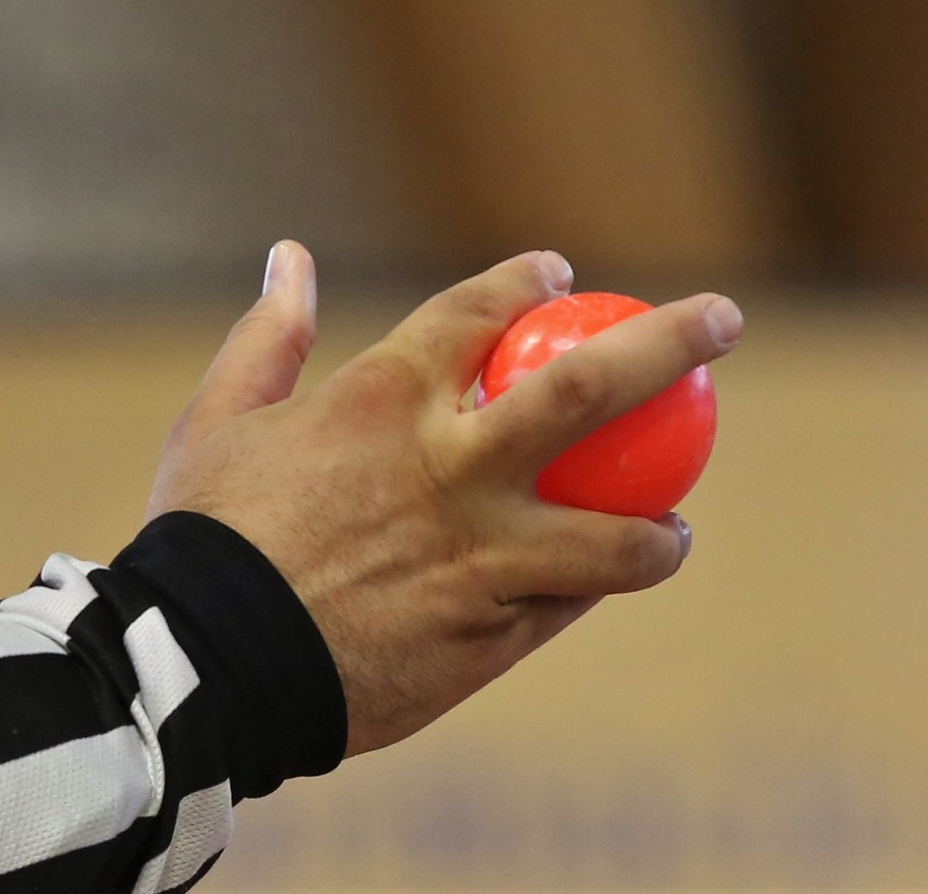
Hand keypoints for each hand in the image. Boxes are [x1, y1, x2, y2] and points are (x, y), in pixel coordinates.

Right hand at [146, 240, 742, 755]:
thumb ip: (269, 335)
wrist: (203, 670)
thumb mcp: (220, 420)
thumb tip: (289, 256)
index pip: (483, 313)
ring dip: (661, 528)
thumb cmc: (207, 539)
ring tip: (677, 528)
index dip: (530, 282)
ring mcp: (483, 555)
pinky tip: (600, 589)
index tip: (562, 276)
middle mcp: (454, 467)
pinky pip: (565, 605)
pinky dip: (591, 591)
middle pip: (591, 387)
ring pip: (616, 534)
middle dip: (671, 341)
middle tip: (724, 321)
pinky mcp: (491, 634)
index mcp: (386, 398)